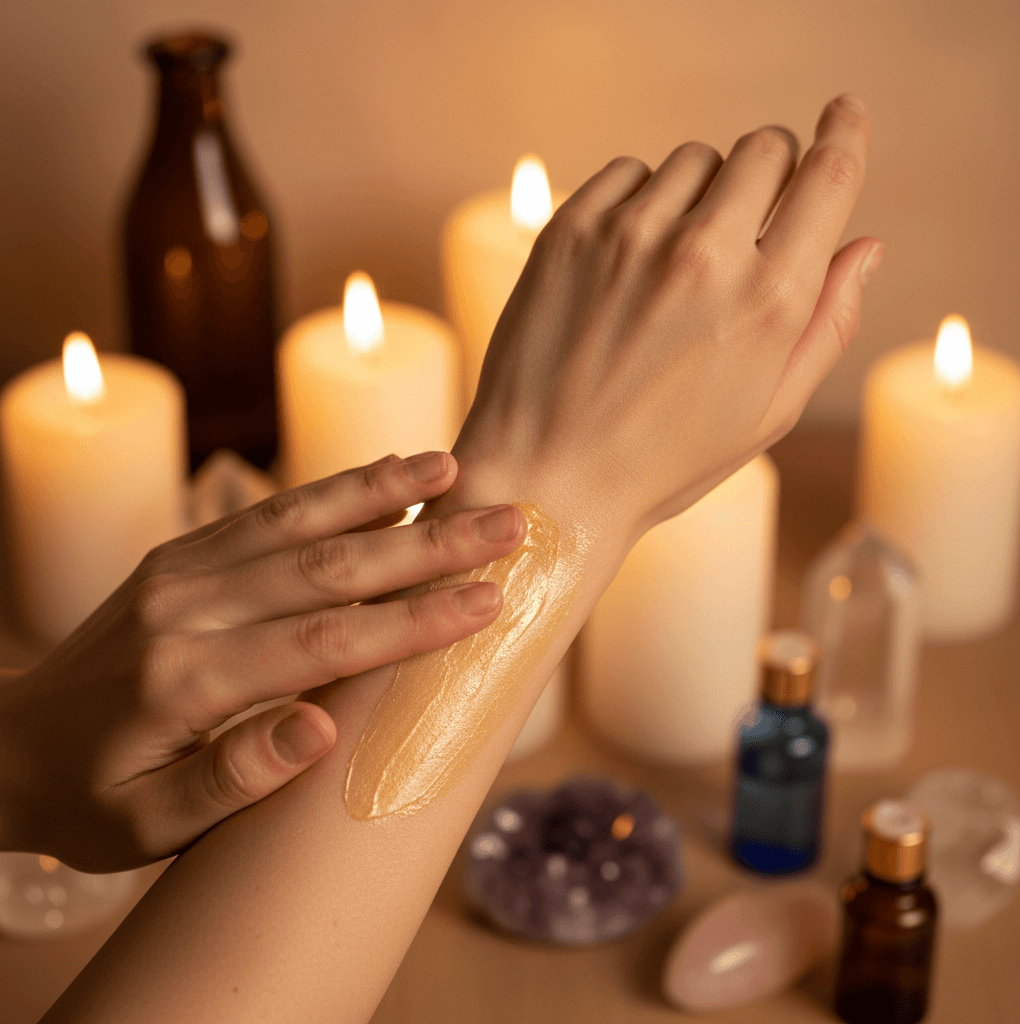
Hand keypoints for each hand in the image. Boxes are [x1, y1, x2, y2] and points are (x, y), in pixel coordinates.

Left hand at [0, 452, 525, 871]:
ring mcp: (184, 569)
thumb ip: (231, 779)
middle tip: (507, 521)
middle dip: (428, 543)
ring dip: (383, 490)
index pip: (327, 642)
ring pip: (300, 519)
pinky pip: (269, 511)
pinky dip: (333, 490)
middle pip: (330, 566)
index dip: (415, 621)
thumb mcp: (144, 828)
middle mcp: (190, 608)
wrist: (6, 741)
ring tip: (455, 468)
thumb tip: (320, 730)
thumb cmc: (86, 800)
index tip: (489, 600)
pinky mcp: (184, 553)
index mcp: (189, 680)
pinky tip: (384, 474)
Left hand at [453, 94, 880, 542]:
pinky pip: (627, 173)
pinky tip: (627, 259)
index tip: (843, 116)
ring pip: (694, 161)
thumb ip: (828, 325)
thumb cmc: (660, 461)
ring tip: (673, 264)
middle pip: (763, 149)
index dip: (845, 136)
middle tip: (747, 219)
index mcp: (768, 302)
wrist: (544, 477)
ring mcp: (632, 236)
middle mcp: (704, 255)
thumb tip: (864, 247)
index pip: (829, 178)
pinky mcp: (571, 230)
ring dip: (698, 195)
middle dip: (769, 173)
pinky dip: (637, 201)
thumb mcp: (766, 414)